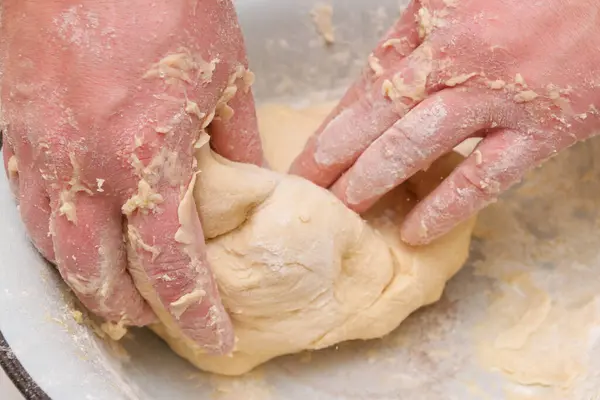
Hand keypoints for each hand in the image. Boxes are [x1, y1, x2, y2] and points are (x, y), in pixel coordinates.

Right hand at [1, 0, 261, 352]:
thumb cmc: (159, 0)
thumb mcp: (225, 73)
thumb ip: (238, 140)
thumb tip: (253, 181)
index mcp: (145, 157)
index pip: (171, 265)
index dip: (195, 311)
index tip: (215, 338)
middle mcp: (84, 170)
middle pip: (102, 277)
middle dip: (136, 308)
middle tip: (165, 314)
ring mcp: (41, 155)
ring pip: (58, 253)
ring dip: (93, 281)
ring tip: (126, 287)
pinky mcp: (15, 136)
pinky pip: (33, 211)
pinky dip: (62, 240)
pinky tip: (85, 236)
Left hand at [290, 0, 599, 244]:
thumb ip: (426, 30)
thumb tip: (387, 75)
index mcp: (436, 17)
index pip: (369, 80)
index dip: (336, 122)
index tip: (312, 153)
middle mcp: (457, 56)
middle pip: (377, 113)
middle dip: (334, 154)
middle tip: (303, 188)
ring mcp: (498, 95)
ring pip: (417, 144)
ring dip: (372, 179)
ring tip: (341, 210)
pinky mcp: (543, 129)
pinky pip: (485, 176)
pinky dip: (447, 207)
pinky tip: (414, 232)